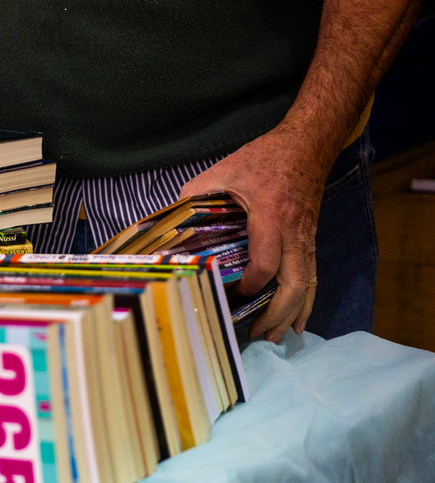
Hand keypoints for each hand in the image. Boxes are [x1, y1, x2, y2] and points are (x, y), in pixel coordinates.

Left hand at [180, 124, 332, 342]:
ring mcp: (307, 237)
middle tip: (258, 335)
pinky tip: (299, 320)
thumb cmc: (266, 157)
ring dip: (293, 314)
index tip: (231, 295)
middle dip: (277, 313)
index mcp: (271, 216)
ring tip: (277, 337)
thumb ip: (196, 192)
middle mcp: (294, 232)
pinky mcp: (311, 239)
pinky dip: (306, 301)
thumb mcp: (225, 169)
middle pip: (294, 283)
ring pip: (308, 284)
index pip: (265, 263)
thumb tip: (170, 214)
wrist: (308, 144)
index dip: (250, 285)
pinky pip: (312, 276)